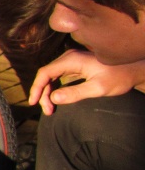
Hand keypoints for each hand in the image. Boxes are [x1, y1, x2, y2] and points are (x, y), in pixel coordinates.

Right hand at [28, 49, 144, 114]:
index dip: (37, 88)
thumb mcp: (98, 88)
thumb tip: (53, 98)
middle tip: (47, 111)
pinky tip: (57, 99)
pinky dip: (56, 88)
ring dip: (49, 92)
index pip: (45, 72)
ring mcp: (72, 61)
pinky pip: (59, 76)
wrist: (134, 68)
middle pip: (47, 75)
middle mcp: (69, 58)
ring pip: (52, 76)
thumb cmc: (119, 77)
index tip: (34, 103)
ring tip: (51, 108)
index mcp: (72, 60)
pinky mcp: (76, 65)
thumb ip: (75, 93)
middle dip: (43, 93)